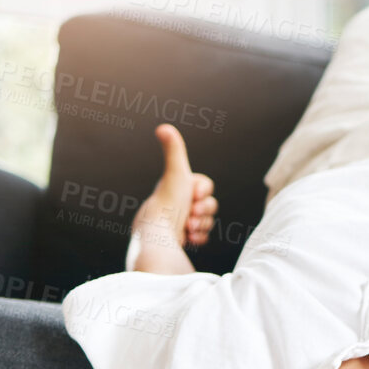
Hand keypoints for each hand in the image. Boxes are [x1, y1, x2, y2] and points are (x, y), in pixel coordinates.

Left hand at [138, 124, 216, 248]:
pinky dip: (199, 237)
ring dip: (201, 225)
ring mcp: (180, 223)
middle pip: (209, 204)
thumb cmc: (168, 205)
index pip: (204, 186)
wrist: (159, 240)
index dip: (204, 191)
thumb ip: (174, 151)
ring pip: (206, 221)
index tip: (193, 195)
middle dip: (204, 210)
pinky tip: (188, 238)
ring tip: (187, 228)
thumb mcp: (176, 174)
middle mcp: (176, 204)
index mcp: (175, 188)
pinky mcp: (182, 240)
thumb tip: (162, 127)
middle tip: (190, 215)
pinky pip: (202, 236)